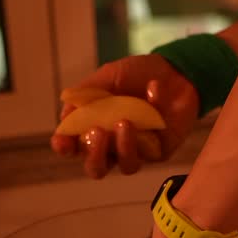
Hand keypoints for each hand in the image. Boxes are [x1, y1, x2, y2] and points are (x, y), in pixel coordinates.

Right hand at [51, 54, 198, 178]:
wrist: (176, 70)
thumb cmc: (137, 75)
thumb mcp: (109, 76)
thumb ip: (87, 93)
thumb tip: (65, 113)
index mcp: (94, 128)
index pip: (73, 146)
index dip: (65, 148)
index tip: (62, 142)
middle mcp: (113, 145)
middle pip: (97, 168)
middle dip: (94, 155)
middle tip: (98, 133)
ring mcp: (137, 151)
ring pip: (127, 166)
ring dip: (124, 147)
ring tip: (125, 122)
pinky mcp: (160, 150)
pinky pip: (154, 146)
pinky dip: (152, 113)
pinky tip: (154, 90)